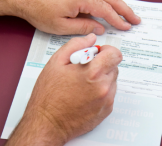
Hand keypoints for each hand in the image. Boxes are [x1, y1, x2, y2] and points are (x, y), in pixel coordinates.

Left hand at [0, 0, 140, 34]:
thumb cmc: (36, 8)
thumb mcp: (62, 25)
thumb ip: (84, 26)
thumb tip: (99, 27)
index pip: (106, 10)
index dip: (118, 20)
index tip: (127, 26)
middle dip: (125, 9)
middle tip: (135, 18)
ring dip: (115, 3)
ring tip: (124, 12)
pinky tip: (104, 6)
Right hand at [6, 34, 121, 144]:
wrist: (46, 123)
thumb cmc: (48, 95)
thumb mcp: (56, 62)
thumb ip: (76, 45)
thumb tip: (91, 39)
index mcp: (93, 72)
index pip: (115, 54)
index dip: (107, 51)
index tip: (98, 53)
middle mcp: (104, 87)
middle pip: (114, 67)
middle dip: (102, 64)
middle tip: (85, 70)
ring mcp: (106, 100)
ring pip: (112, 80)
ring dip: (102, 78)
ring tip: (83, 84)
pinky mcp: (106, 110)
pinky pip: (110, 94)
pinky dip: (101, 91)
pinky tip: (85, 94)